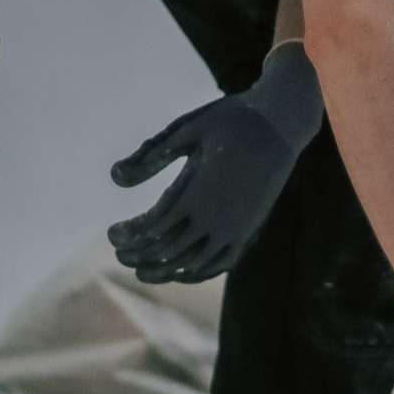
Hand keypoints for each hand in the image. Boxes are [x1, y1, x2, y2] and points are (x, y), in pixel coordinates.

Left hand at [108, 43, 323, 282]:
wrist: (282, 122)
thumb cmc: (231, 120)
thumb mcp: (186, 129)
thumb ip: (151, 156)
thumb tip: (113, 178)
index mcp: (199, 193)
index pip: (154, 228)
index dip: (129, 235)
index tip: (111, 234)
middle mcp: (219, 218)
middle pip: (170, 252)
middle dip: (140, 256)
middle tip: (119, 254)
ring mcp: (238, 228)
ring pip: (196, 264)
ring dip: (166, 271)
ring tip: (143, 271)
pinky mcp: (252, 229)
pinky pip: (223, 263)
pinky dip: (199, 272)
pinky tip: (183, 272)